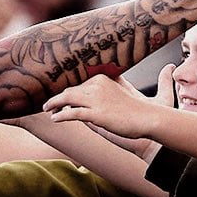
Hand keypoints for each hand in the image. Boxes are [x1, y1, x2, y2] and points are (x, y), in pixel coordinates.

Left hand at [43, 75, 163, 137]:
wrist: (149, 118)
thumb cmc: (137, 109)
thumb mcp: (121, 94)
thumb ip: (106, 91)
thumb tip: (93, 96)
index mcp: (103, 78)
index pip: (79, 83)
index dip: (68, 89)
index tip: (60, 94)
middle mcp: (97, 85)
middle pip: (71, 89)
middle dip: (58, 96)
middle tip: (48, 102)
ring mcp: (96, 99)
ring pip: (67, 98)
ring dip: (54, 104)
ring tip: (47, 109)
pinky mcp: (96, 114)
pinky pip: (72, 113)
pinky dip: (61, 115)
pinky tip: (54, 118)